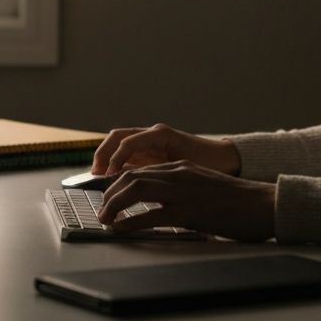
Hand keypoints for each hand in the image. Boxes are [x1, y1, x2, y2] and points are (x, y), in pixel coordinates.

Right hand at [91, 123, 240, 176]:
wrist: (226, 159)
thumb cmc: (210, 164)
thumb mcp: (185, 171)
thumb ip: (161, 176)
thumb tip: (136, 186)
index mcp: (162, 135)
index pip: (129, 141)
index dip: (115, 159)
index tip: (108, 176)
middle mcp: (153, 134)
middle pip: (118, 137)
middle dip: (103, 154)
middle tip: (95, 175)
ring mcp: (151, 141)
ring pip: (119, 143)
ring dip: (106, 157)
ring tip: (98, 177)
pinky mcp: (151, 151)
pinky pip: (127, 154)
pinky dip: (116, 163)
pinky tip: (112, 179)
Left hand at [96, 160, 275, 241]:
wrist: (262, 204)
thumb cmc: (237, 201)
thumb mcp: (204, 187)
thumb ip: (182, 191)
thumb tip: (160, 208)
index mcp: (182, 167)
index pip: (141, 169)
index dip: (119, 183)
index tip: (108, 197)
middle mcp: (179, 173)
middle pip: (133, 177)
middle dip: (110, 193)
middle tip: (102, 210)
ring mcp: (183, 191)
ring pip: (136, 190)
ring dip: (115, 204)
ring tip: (105, 218)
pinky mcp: (189, 211)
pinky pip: (152, 216)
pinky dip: (131, 222)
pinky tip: (121, 229)